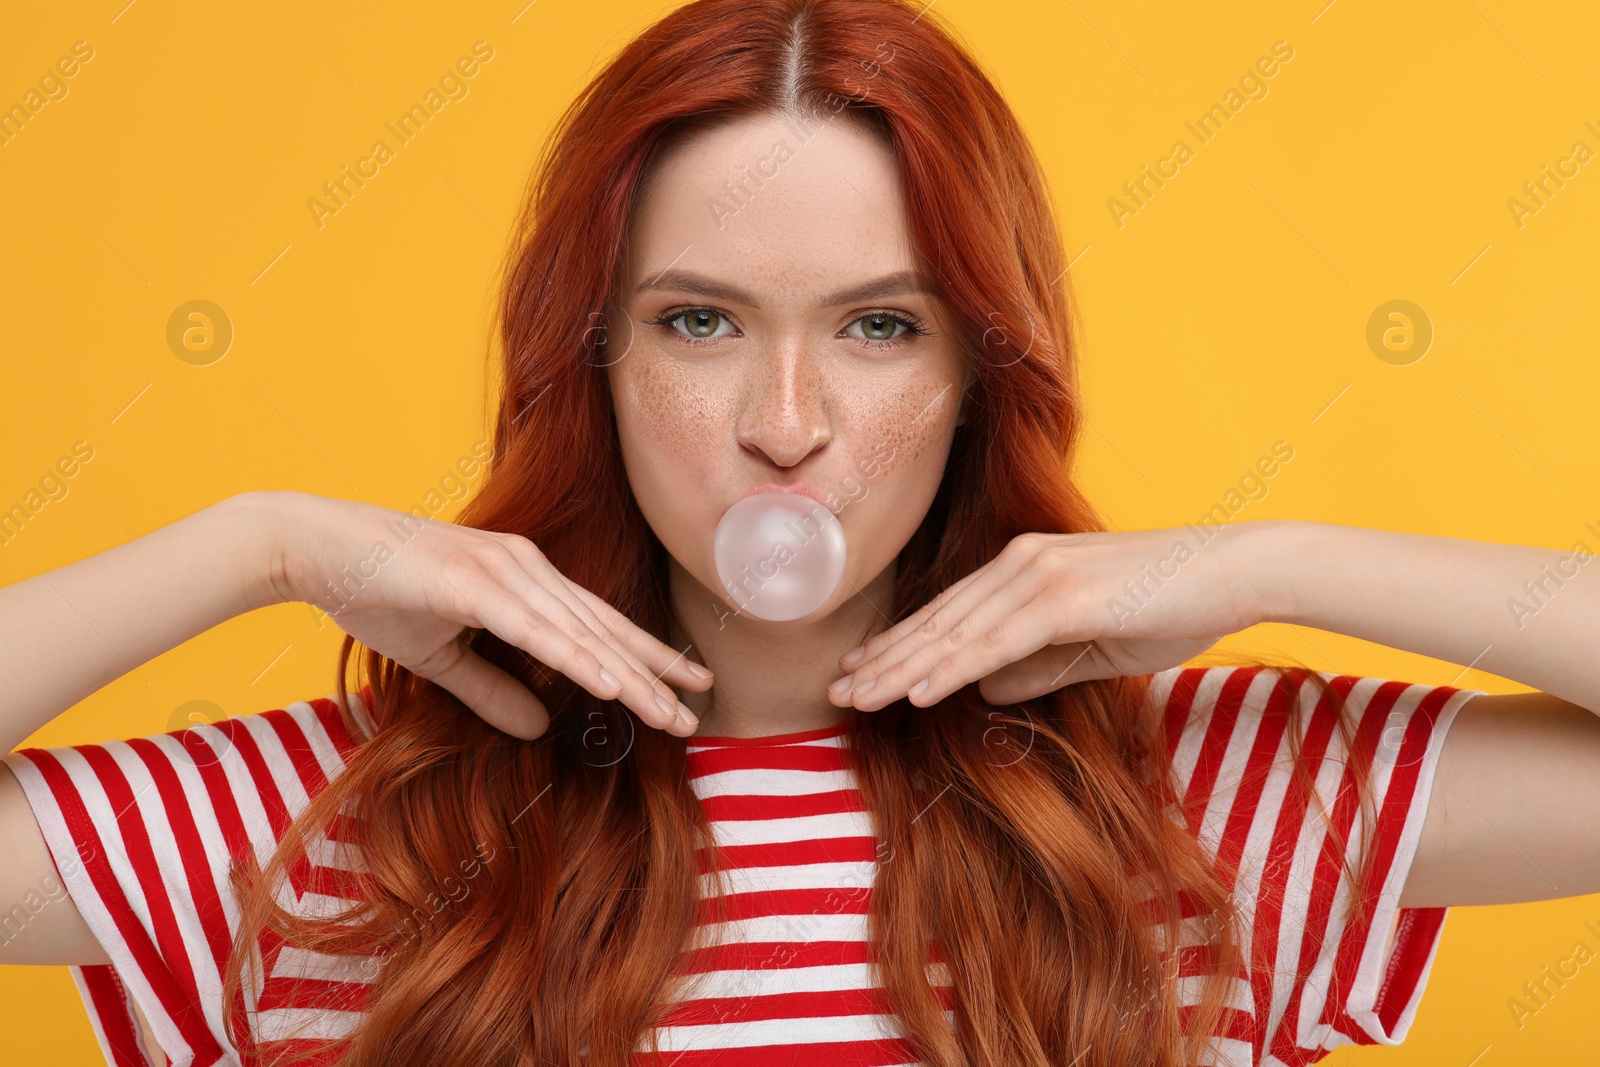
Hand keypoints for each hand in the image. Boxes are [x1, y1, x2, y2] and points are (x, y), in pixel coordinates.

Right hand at [252, 491, 710, 739]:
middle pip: (604, 631)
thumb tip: (541, 726)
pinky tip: (611, 685)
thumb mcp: (442, 658)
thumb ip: (493, 690)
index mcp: (524, 581)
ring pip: (582, 635)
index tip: (685, 685)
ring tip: (670, 712)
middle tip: (701, 706)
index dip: (644, 657)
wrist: (315, 549)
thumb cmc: (374, 592)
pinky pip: (537, 630)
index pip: (598, 627)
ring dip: (629, 677)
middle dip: (654, 672)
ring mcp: (504, 572)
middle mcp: (527, 570)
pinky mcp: (474, 583)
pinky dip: (577, 658)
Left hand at [826, 525, 1269, 710]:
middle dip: (885, 658)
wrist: (1235, 572)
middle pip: (939, 621)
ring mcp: (1039, 576)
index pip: (949, 613)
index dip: (902, 644)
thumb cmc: (1173, 605)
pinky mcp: (1064, 598)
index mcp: (1024, 568)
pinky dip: (951, 667)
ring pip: (955, 633)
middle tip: (838, 690)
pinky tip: (917, 691)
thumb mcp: (1093, 646)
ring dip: (902, 668)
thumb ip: (1038, 664)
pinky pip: (994, 642)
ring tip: (859, 697)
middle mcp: (1020, 563)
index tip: (863, 671)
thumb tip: (985, 689)